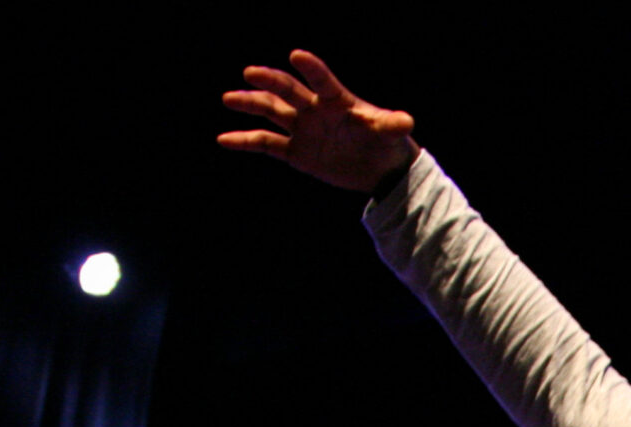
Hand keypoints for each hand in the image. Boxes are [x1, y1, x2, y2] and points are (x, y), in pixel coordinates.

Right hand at [217, 50, 417, 192]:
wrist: (377, 166)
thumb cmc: (385, 143)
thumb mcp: (390, 134)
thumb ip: (392, 125)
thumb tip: (406, 121)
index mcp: (337, 101)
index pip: (322, 81)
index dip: (311, 69)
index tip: (297, 55)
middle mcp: (314, 110)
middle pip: (288, 91)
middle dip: (271, 81)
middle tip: (250, 73)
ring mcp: (302, 128)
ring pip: (272, 112)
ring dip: (250, 103)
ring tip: (228, 98)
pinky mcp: (295, 151)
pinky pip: (266, 143)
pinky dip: (246, 140)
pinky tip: (224, 139)